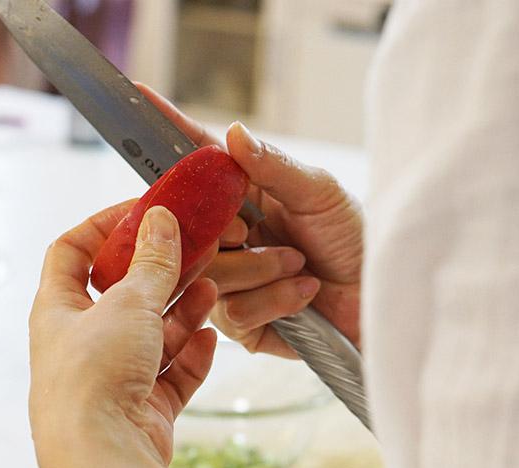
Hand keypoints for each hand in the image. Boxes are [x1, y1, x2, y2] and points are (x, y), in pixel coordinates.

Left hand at [29, 202, 240, 467]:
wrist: (102, 460)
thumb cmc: (93, 378)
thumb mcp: (127, 303)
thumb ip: (152, 262)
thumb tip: (161, 219)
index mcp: (59, 310)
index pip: (72, 251)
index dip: (104, 225)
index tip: (143, 211)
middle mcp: (82, 341)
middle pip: (123, 292)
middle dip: (160, 269)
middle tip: (194, 246)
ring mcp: (112, 376)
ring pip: (153, 332)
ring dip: (182, 310)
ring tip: (212, 287)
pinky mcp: (141, 406)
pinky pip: (171, 372)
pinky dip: (191, 355)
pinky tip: (211, 339)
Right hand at [137, 84, 362, 355]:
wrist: (377, 297)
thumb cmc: (352, 238)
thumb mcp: (320, 193)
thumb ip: (275, 166)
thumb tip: (235, 133)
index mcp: (243, 194)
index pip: (197, 159)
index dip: (168, 129)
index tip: (140, 96)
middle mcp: (228, 235)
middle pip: (187, 226)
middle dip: (227, 233)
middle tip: (255, 232)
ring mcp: (229, 278)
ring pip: (208, 273)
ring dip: (262, 270)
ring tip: (300, 265)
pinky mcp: (238, 320)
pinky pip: (232, 310)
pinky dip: (274, 300)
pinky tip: (303, 295)